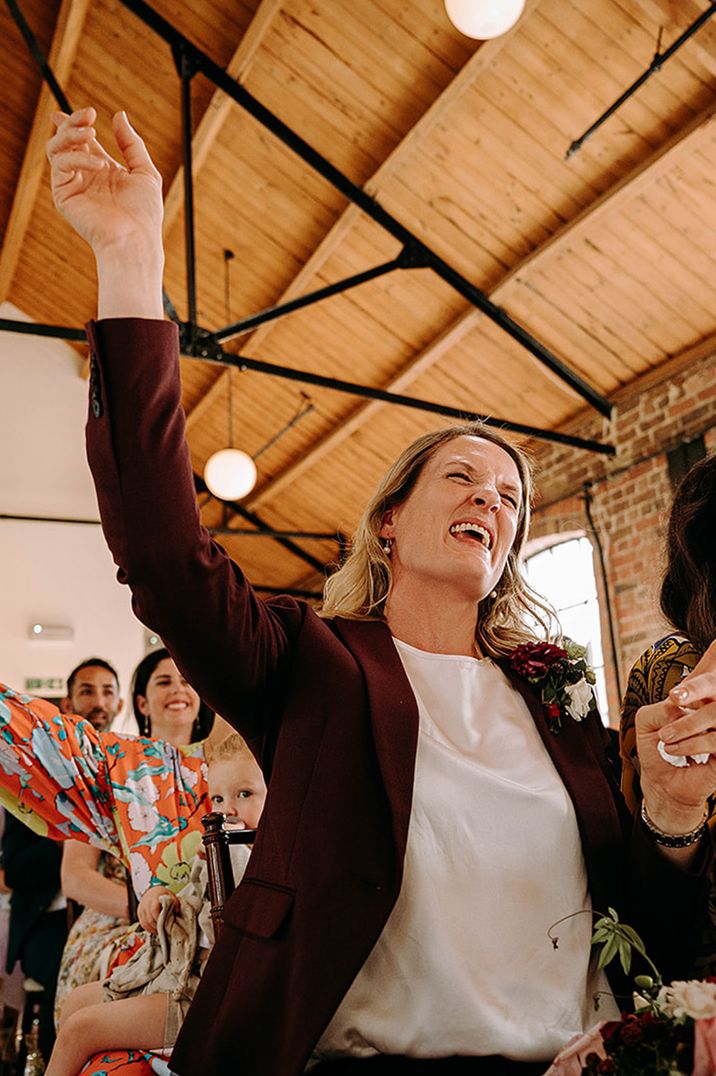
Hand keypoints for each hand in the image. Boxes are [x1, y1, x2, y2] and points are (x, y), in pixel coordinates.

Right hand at [46, 107, 162, 260]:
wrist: (135, 239)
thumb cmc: (144, 213)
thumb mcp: (145, 171)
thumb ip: (131, 143)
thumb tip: (119, 115)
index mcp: (103, 169)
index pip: (82, 141)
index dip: (78, 123)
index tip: (88, 112)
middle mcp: (85, 175)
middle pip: (66, 139)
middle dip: (74, 122)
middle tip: (89, 115)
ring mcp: (72, 184)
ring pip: (56, 148)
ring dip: (71, 134)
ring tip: (91, 133)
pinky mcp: (63, 194)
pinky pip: (61, 164)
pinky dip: (77, 158)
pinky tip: (98, 165)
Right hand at [137, 885, 177, 933]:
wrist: (152, 891)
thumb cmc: (162, 894)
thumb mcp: (170, 894)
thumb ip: (175, 901)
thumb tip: (177, 910)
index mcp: (154, 898)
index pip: (154, 910)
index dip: (159, 919)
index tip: (164, 924)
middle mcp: (146, 903)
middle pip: (149, 919)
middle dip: (156, 926)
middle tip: (163, 930)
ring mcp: (141, 908)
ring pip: (145, 923)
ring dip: (152, 929)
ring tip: (159, 931)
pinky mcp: (139, 913)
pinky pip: (142, 923)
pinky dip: (148, 928)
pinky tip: (153, 930)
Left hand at [636, 640, 715, 832]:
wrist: (663, 783)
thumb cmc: (656, 750)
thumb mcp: (647, 723)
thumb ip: (658, 709)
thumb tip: (677, 706)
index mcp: (697, 700)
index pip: (706, 681)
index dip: (697, 680)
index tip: (676, 694)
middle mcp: (711, 712)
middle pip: (713, 688)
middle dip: (693, 696)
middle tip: (670, 711)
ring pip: (714, 715)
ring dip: (685, 726)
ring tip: (665, 739)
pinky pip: (714, 740)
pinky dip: (691, 743)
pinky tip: (674, 749)